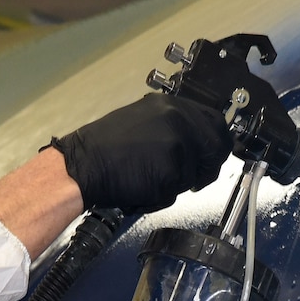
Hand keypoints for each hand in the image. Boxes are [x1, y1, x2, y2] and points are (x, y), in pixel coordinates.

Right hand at [49, 93, 232, 216]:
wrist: (82, 165)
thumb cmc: (105, 149)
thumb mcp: (144, 122)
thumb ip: (173, 127)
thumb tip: (197, 140)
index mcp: (171, 105)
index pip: (215, 121)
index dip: (216, 142)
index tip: (212, 155)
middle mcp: (179, 119)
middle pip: (217, 146)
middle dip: (208, 166)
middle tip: (194, 178)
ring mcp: (178, 144)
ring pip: (197, 172)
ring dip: (180, 183)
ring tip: (150, 178)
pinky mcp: (172, 170)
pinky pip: (179, 191)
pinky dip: (163, 195)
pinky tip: (143, 187)